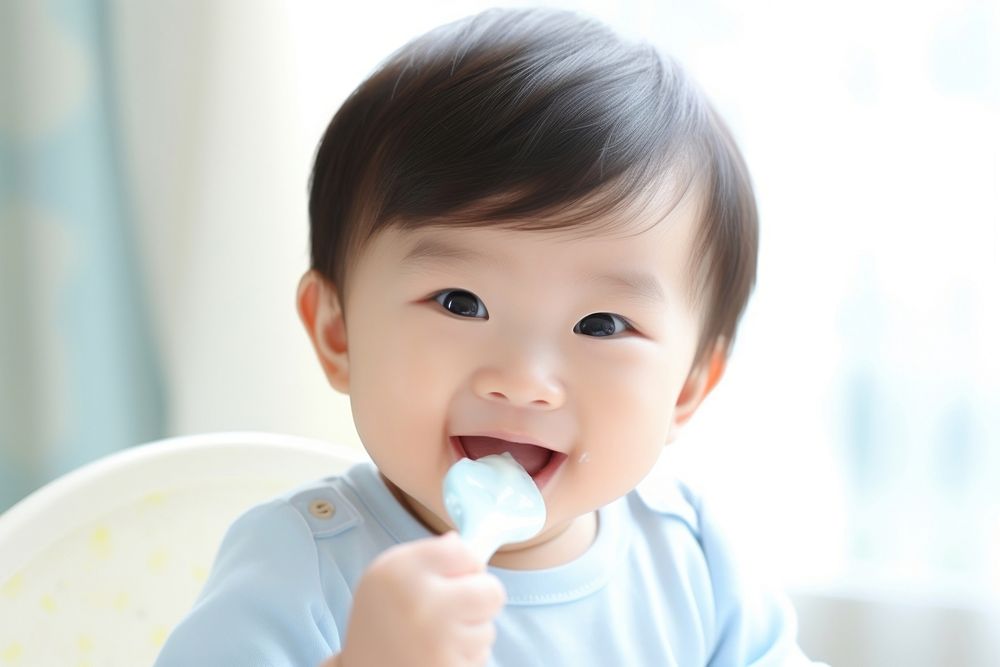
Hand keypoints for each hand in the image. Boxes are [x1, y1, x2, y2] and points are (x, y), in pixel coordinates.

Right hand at [332, 531, 505, 666]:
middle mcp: (420, 602)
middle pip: (492, 591)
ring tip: (436, 637)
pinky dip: (465, 657)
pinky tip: (437, 656)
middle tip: (455, 608)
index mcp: (401, 570)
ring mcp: (437, 642)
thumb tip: (462, 541)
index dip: (466, 564)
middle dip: (482, 598)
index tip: (451, 577)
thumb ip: (428, 554)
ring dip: (470, 633)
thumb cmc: (381, 618)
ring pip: (488, 630)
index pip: (466, 552)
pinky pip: (481, 657)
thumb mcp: (389, 573)